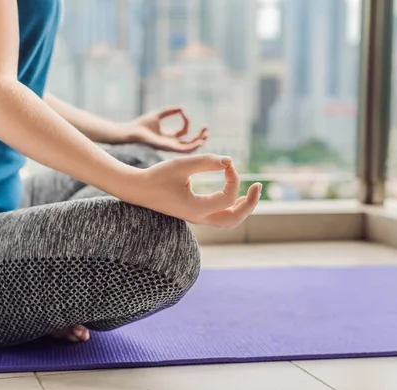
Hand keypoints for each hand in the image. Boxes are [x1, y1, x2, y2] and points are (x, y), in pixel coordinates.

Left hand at [127, 107, 208, 152]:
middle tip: (206, 129)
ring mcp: (170, 147)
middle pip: (189, 143)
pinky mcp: (169, 148)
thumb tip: (182, 108)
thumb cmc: (141, 125)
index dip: (186, 121)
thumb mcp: (159, 114)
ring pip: (189, 148)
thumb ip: (170, 111)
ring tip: (206, 134)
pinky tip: (199, 140)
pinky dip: (193, 146)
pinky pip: (184, 149)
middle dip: (199, 136)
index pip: (183, 132)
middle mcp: (170, 144)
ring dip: (199, 142)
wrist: (132, 132)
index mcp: (168, 138)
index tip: (183, 112)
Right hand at [133, 154, 260, 228]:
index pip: (228, 196)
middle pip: (235, 219)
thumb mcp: (182, 164)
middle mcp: (200, 217)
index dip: (234, 178)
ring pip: (229, 221)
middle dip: (250, 204)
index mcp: (197, 208)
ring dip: (243, 208)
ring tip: (252, 192)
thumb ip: (206, 161)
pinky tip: (237, 195)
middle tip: (259, 186)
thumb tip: (229, 161)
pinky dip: (233, 208)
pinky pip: (221, 217)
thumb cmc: (157, 176)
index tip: (227, 163)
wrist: (137, 190)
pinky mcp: (195, 214)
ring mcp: (198, 218)